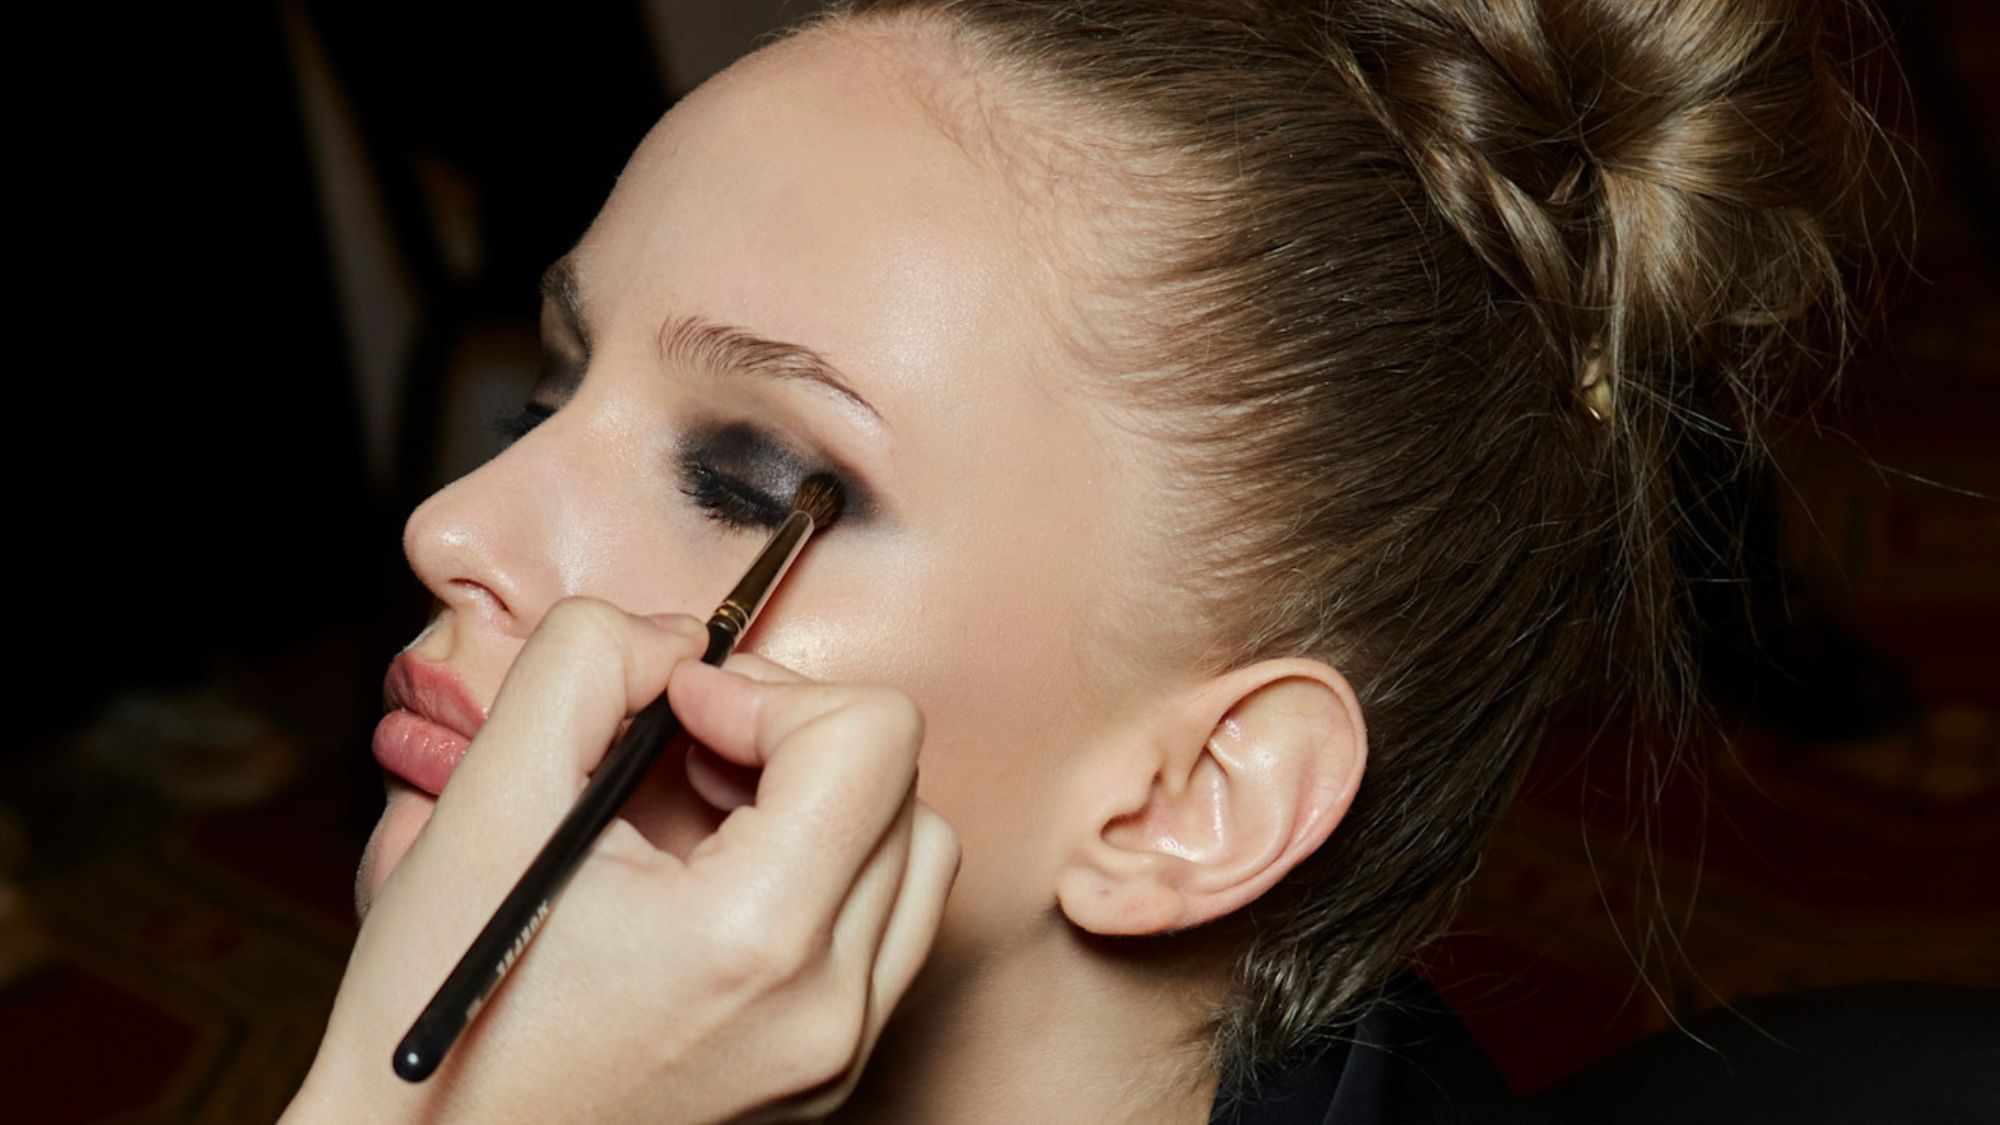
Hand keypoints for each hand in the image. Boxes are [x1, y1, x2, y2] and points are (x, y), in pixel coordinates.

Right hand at [283, 598, 958, 1124]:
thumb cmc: (445, 1009)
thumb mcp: (488, 798)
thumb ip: (586, 661)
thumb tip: (681, 638)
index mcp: (759, 940)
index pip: (873, 736)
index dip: (767, 690)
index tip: (678, 711)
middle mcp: (829, 1008)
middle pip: (899, 787)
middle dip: (790, 739)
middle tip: (678, 757)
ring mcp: (838, 1052)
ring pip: (908, 856)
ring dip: (820, 803)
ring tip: (698, 816)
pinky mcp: (828, 1072)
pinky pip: (883, 930)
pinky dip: (821, 874)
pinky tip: (711, 880)